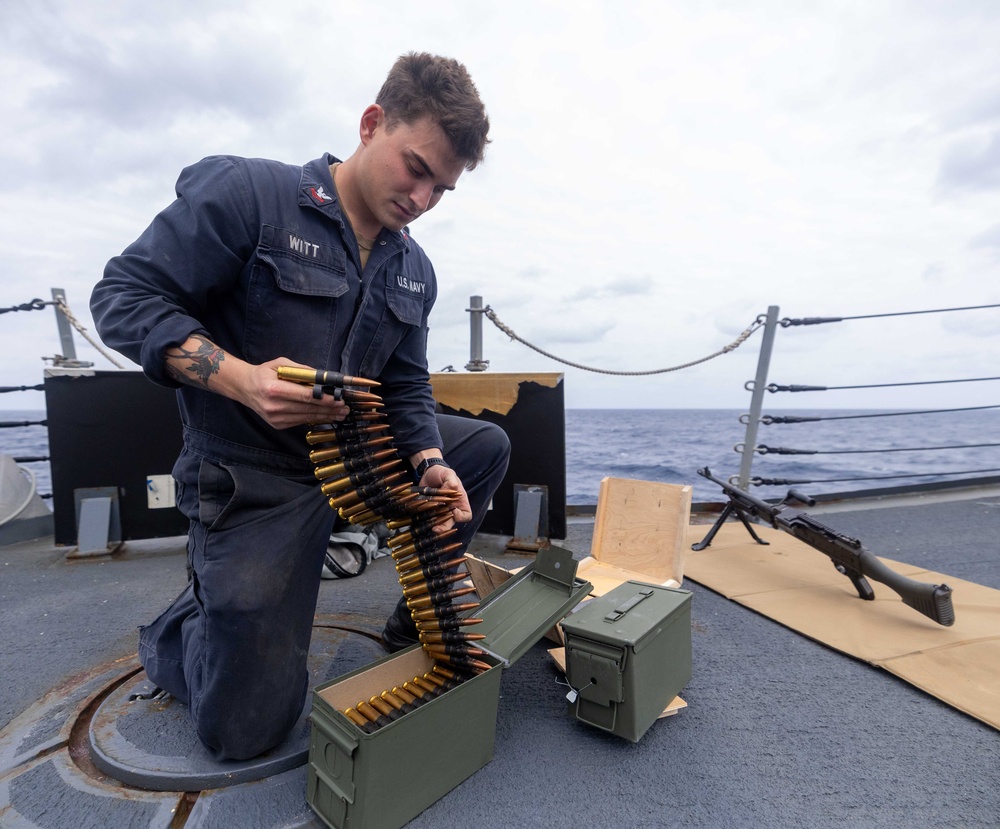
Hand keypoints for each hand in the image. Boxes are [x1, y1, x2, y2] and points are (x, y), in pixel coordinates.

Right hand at [235, 356, 351, 428]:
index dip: (324, 399)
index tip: (339, 399)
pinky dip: (315, 418)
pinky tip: (327, 416)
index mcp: (274, 389)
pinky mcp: (277, 425)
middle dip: (330, 409)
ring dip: (326, 416)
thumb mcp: (281, 364)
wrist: (244, 388)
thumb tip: (324, 377)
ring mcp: (275, 418)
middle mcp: (274, 406)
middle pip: (308, 409)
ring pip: (306, 417)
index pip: (305, 396)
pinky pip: (301, 421)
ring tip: (341, 413)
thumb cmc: (264, 373)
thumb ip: (302, 371)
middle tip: (345, 408)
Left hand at [418, 462, 471, 531]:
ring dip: (435, 527)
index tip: (454, 511)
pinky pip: (428, 519)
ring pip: (440, 524)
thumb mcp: (448, 474)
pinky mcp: (429, 511)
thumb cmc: (442, 473)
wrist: (427, 472)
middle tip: (437, 528)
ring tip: (430, 527)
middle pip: (451, 523)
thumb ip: (451, 481)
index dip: (461, 517)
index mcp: (460, 502)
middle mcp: (451, 509)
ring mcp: (440, 511)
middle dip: (444, 527)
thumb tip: (451, 489)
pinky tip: (421, 520)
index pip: (466, 515)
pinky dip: (426, 521)